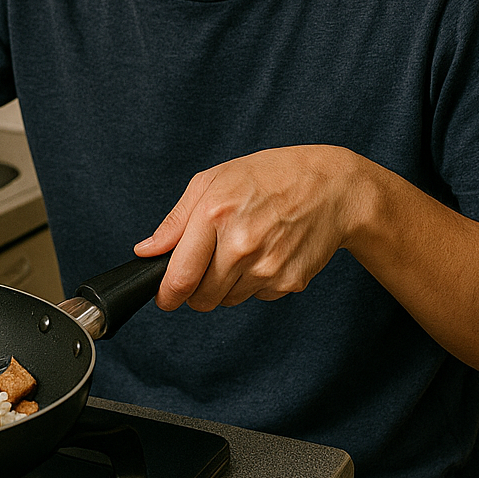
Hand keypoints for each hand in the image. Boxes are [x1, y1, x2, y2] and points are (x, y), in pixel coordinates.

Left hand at [135, 146, 372, 311]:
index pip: (180, 277)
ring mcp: (268, 267)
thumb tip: (146, 252)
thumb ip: (176, 221)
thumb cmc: (270, 177)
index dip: (167, 295)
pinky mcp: (289, 282)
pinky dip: (256, 282)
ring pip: (229, 300)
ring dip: (227, 285)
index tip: (165, 297)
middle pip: (202, 298)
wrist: (332, 188)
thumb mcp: (214, 180)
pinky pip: (258, 297)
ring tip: (244, 248)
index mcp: (216, 215)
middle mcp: (241, 245)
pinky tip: (268, 252)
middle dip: (197, 290)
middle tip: (208, 265)